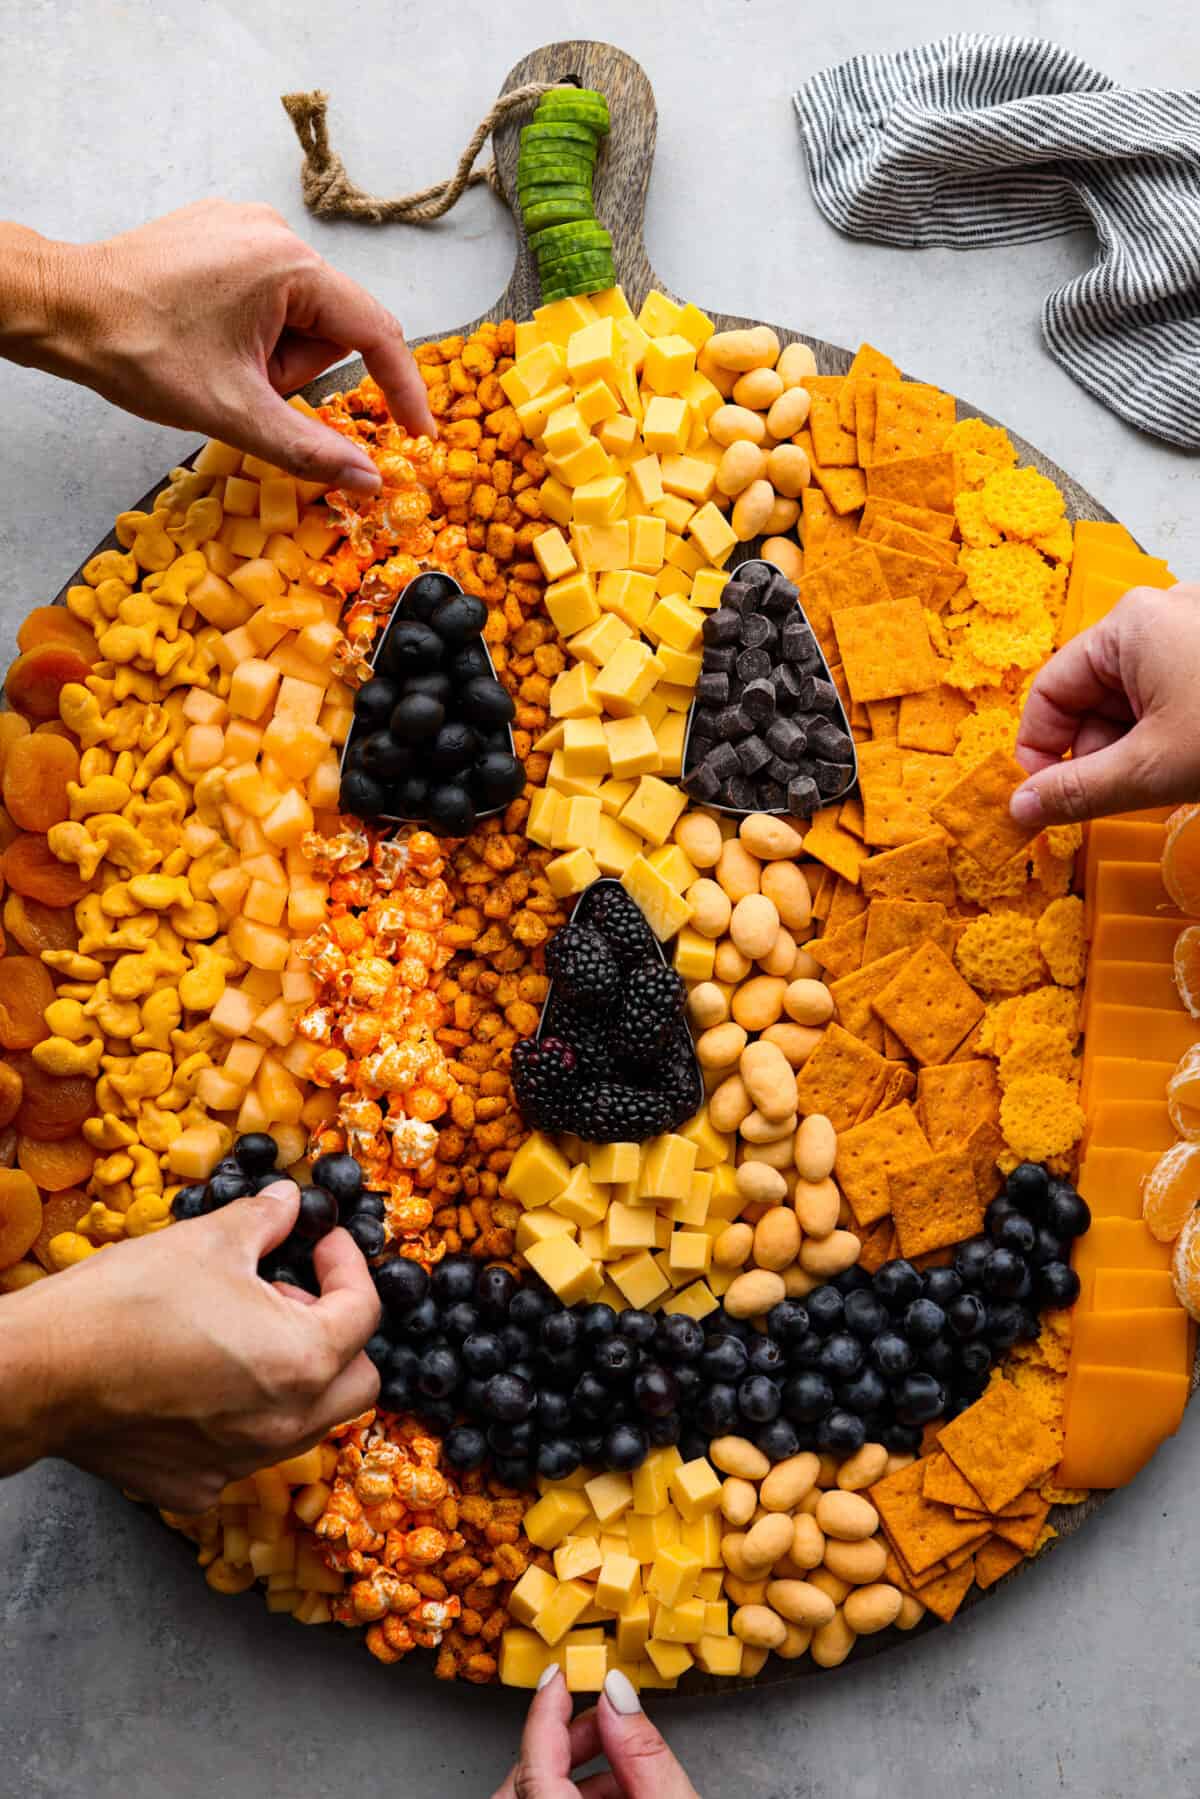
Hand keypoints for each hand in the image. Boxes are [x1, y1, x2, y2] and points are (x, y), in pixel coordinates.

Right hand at [7, 1180, 379, 1511]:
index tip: (320, 1242)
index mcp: (303, 1361)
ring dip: (294, 1374)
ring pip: (305, 1422)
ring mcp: (239, 1464)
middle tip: (285, 1292)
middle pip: (355, 1381)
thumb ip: (266, 1219)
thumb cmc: (127, 1301)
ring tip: (239, 1329)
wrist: (41, 1369)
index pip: (365, 1311)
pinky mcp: (194, 1486)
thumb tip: (289, 1202)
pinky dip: (241, 1415)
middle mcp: (284, 1425)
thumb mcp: (210, 1239)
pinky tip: (199, 1378)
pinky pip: (245, 1451)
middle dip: (337, 1331)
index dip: (348, 1264)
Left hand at [16, 200, 434, 490]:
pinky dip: (251, 327)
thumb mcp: (235, 414)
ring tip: (219, 361)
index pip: (376, 332)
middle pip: (330, 325)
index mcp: (291, 266)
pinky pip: (268, 291)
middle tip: (244, 386)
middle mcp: (276, 232)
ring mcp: (246, 226)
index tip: (418, 433)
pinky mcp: (221, 232)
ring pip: (298, 312)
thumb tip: (370, 481)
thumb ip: (311, 449)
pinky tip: (207, 337)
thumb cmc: (140, 352)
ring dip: (272, 352)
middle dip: (296, 369)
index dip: (402, 389)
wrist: (63, 310)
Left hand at [492, 1667, 700, 1798]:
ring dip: (576, 1772)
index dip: (545, 1713)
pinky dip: (580, 1796)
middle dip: (562, 1742)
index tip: (558, 1675)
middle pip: (527, 1783)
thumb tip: (615, 1691)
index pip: (534, 1766)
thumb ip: (643, 1752)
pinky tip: (623, 1792)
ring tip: (626, 1760)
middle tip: (602, 1716)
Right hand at [1013, 583, 1199, 826]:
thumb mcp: (1152, 768)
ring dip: (1134, 748)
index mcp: (1130, 623)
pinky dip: (1164, 734)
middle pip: (1089, 698)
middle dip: (1098, 754)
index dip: (1039, 751)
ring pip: (1129, 703)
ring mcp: (1189, 631)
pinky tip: (1186, 758)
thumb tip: (1021, 807)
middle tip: (1120, 792)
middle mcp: (1156, 615)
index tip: (1044, 797)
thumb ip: (1078, 791)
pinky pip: (1163, 696)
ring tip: (1168, 773)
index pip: (1049, 691)